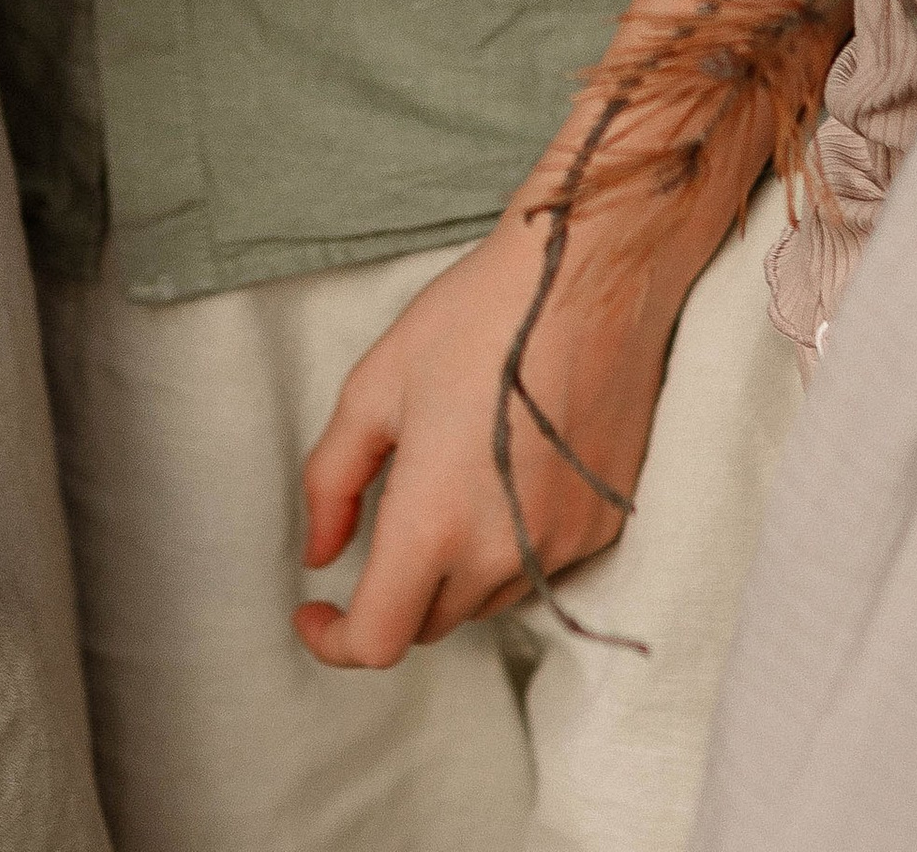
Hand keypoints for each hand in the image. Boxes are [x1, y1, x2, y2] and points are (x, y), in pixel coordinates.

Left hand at [295, 199, 679, 664]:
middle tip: (381, 517)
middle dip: (392, 592)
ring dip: (451, 573)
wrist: (590, 274)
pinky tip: (502, 478)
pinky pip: (539, 570)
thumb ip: (332, 480)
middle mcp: (501, 553)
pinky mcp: (603, 526)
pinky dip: (506, 549)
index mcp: (434, 522)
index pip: (377, 639)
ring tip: (447, 482)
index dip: (332, 641)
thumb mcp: (376, 385)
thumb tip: (319, 552)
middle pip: (430, 623)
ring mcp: (562, 546)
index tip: (313, 608)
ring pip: (484, 601)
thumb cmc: (476, 318)